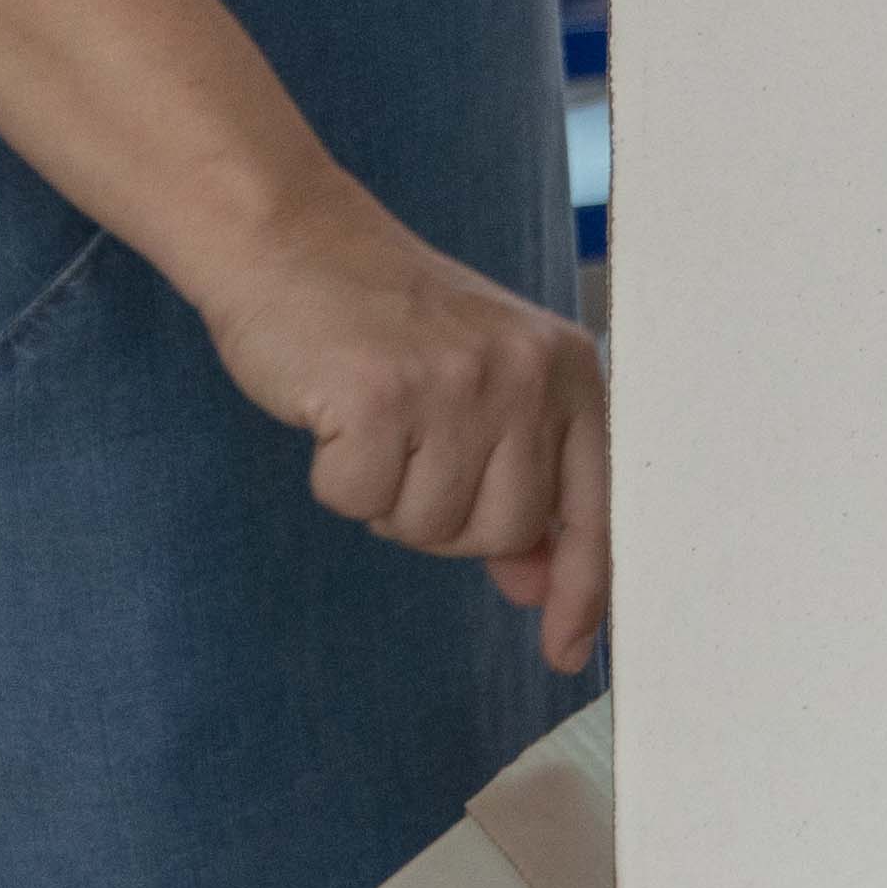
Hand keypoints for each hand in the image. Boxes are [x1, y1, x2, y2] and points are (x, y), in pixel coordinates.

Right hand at [180, 183, 610, 670]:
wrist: (293, 238)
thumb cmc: (386, 320)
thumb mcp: (481, 383)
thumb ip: (521, 476)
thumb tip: (537, 584)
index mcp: (566, 368)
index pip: (593, 506)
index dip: (581, 587)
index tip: (565, 649)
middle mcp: (525, 374)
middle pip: (502, 531)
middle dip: (447, 517)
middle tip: (411, 442)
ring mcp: (456, 385)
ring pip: (430, 528)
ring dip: (389, 496)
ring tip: (374, 418)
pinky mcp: (382, 399)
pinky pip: (361, 502)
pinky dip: (337, 478)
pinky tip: (334, 413)